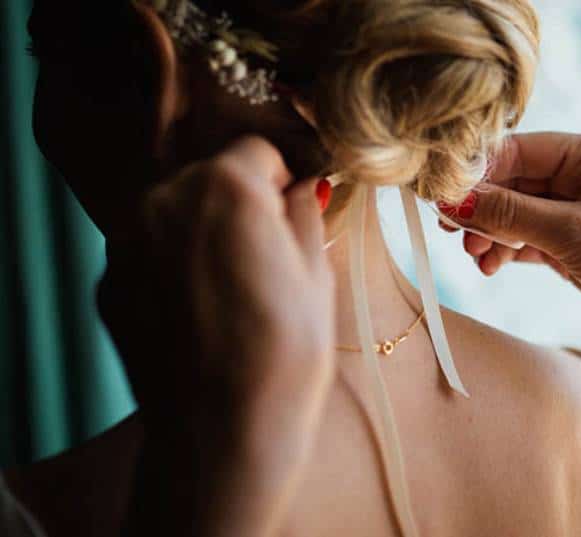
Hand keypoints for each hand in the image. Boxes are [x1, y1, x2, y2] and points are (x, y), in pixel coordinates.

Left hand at [97, 137, 334, 534]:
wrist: (220, 433)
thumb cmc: (284, 353)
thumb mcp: (318, 274)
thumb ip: (304, 212)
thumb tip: (300, 189)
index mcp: (225, 186)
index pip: (256, 149)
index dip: (282, 179)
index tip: (293, 211)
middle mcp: (163, 199)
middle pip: (209, 176)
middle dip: (238, 200)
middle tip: (265, 255)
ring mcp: (126, 241)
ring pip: (174, 211)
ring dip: (202, 230)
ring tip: (230, 287)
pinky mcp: (109, 282)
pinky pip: (148, 251)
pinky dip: (171, 265)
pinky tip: (197, 310)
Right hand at [439, 132, 580, 353]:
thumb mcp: (570, 233)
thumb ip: (508, 214)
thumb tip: (452, 201)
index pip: (519, 150)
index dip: (478, 171)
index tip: (442, 193)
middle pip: (512, 182)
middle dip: (481, 207)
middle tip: (451, 229)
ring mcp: (575, 210)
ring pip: (514, 213)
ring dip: (490, 233)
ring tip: (475, 254)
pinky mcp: (570, 243)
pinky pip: (524, 238)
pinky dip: (505, 251)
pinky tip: (490, 266)